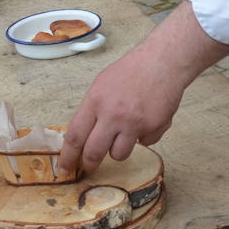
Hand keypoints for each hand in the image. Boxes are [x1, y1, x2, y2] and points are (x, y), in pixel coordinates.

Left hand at [59, 46, 185, 174]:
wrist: (163, 61)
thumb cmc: (132, 69)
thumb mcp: (102, 83)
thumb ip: (93, 109)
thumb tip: (83, 134)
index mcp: (96, 101)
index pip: (75, 136)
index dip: (68, 156)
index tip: (66, 167)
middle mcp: (114, 115)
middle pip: (94, 153)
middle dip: (90, 164)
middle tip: (90, 166)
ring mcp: (135, 123)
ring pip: (119, 154)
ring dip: (119, 148)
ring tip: (125, 132)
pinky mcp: (154, 127)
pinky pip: (144, 143)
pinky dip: (144, 136)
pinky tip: (146, 119)